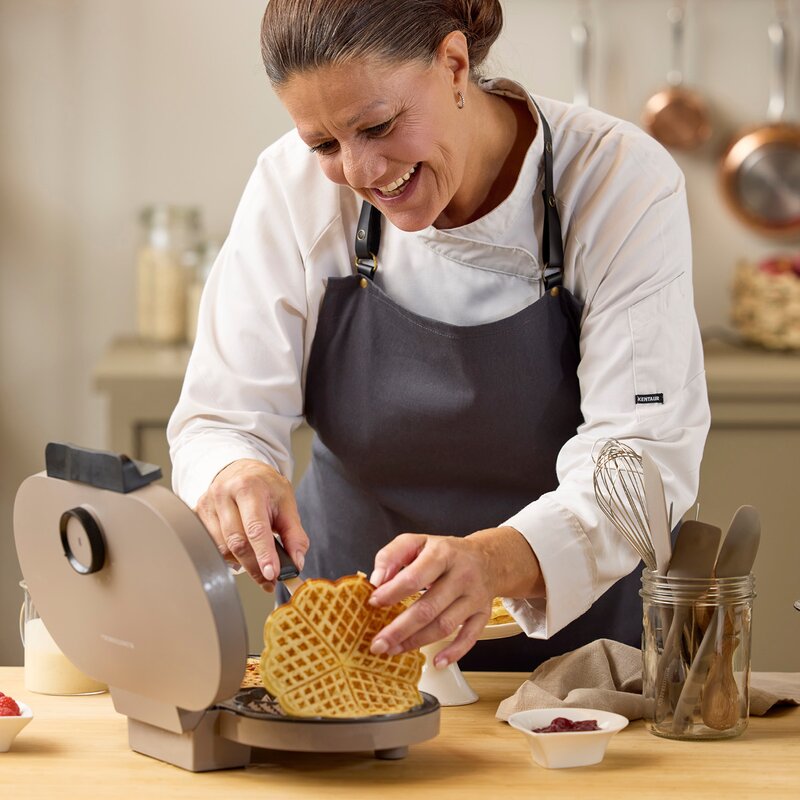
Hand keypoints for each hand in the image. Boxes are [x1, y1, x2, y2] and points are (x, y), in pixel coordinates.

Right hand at [195, 458, 308, 590]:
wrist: (241, 470)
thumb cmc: (265, 487)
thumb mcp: (287, 503)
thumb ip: (294, 534)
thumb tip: (296, 562)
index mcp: (249, 487)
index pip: (255, 527)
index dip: (264, 554)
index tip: (271, 574)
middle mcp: (224, 494)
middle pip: (237, 542)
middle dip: (255, 566)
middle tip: (269, 581)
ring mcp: (207, 504)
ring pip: (222, 548)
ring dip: (242, 563)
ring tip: (258, 563)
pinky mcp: (197, 514)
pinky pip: (212, 546)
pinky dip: (229, 556)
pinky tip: (241, 553)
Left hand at [367, 527, 542, 667]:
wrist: (486, 558)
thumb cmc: (445, 552)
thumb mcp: (417, 542)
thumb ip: (392, 555)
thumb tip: (376, 580)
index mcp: (442, 554)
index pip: (414, 577)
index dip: (392, 593)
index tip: (373, 603)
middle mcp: (461, 576)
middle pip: (428, 608)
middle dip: (399, 629)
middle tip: (378, 643)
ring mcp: (474, 597)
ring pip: (445, 625)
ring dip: (416, 642)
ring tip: (394, 649)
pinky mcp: (483, 614)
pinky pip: (470, 637)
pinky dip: (454, 653)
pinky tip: (437, 662)